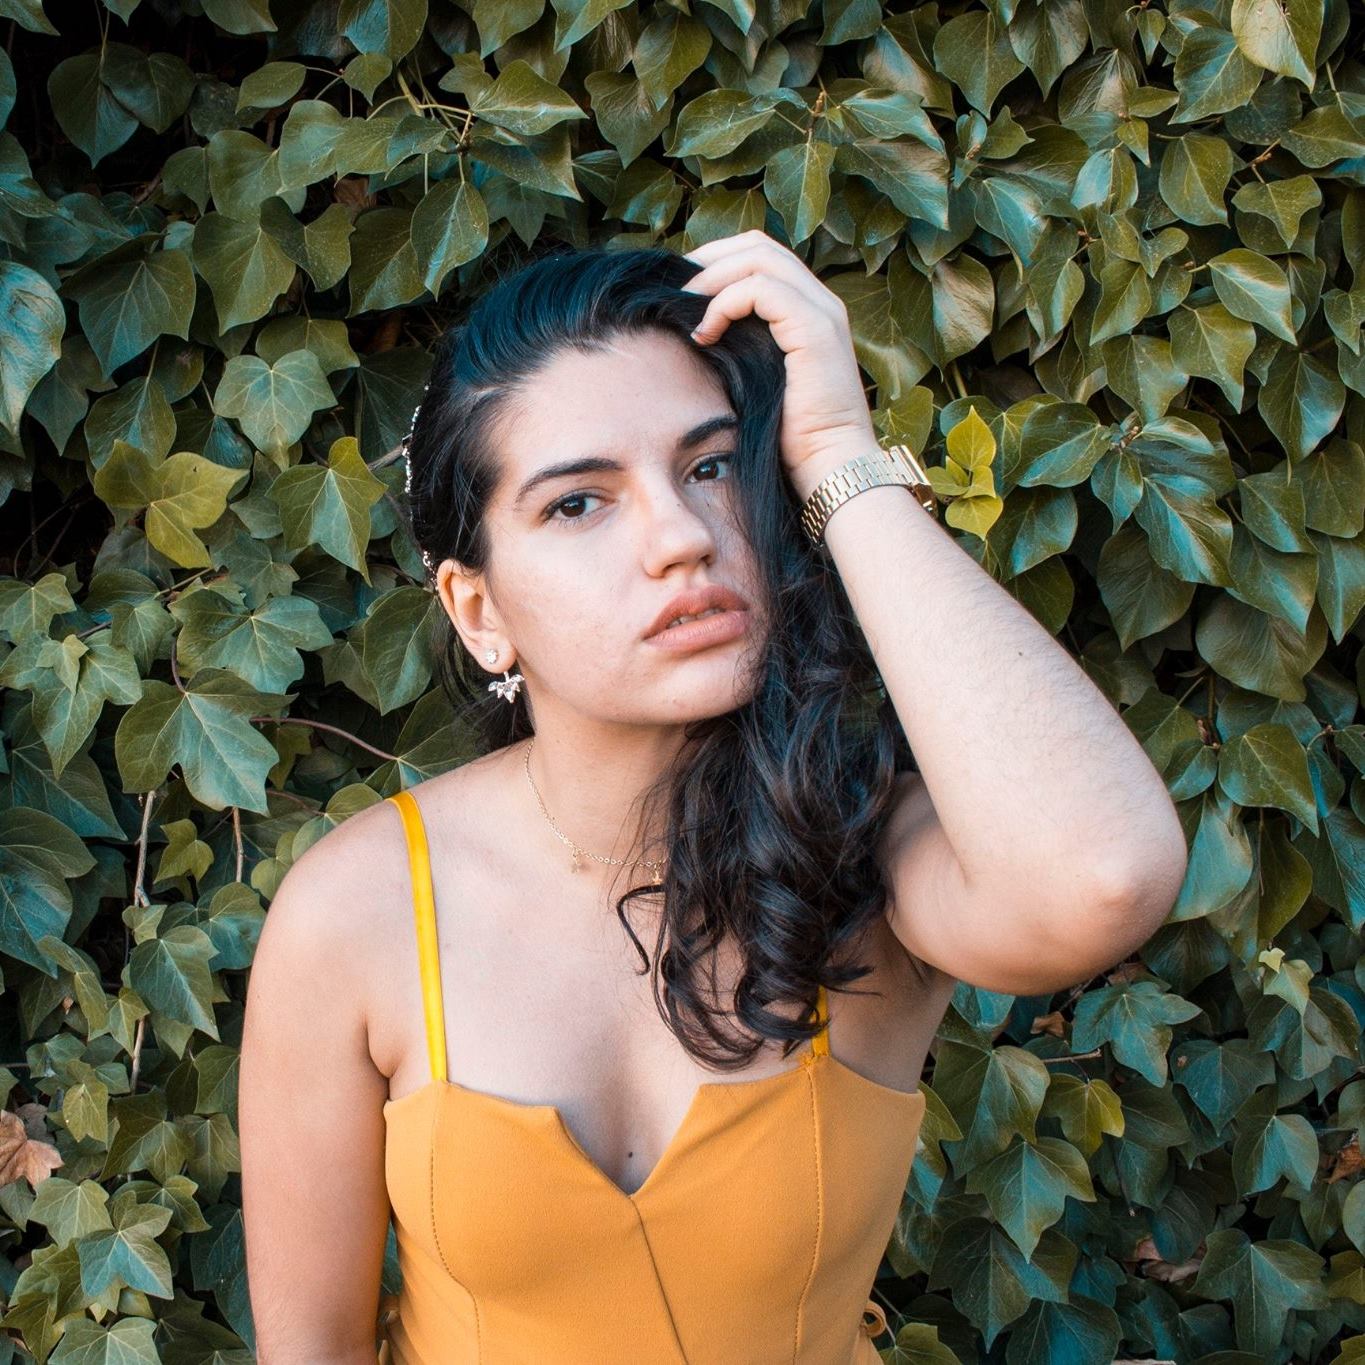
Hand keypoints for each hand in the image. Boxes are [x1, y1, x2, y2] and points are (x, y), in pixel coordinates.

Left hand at [680, 230, 877, 482]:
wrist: (829, 464)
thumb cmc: (792, 435)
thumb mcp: (757, 377)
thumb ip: (738, 344)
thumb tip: (693, 327)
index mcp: (810, 309)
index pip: (761, 256)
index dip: (717, 262)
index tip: (683, 290)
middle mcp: (821, 301)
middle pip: (757, 245)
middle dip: (709, 259)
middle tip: (676, 289)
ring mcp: (822, 311)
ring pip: (757, 257)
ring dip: (712, 278)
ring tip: (686, 308)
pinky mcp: (815, 329)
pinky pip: (760, 289)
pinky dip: (724, 303)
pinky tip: (706, 333)